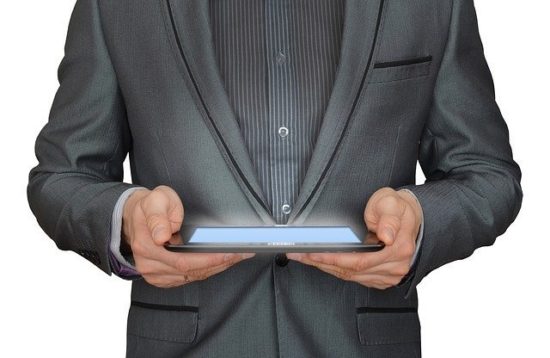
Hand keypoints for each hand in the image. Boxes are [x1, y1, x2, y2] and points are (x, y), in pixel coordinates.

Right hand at [122, 185, 254, 287]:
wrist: (136, 217)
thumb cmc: (149, 206)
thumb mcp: (154, 200)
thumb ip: (158, 216)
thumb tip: (161, 236)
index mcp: (147, 246)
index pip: (184, 260)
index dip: (211, 259)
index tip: (230, 253)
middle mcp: (150, 265)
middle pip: (192, 271)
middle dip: (221, 262)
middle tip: (243, 253)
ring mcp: (156, 274)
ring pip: (193, 276)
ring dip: (218, 267)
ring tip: (238, 256)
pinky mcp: (163, 278)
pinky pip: (190, 278)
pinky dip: (208, 270)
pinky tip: (222, 261)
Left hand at [287, 187, 421, 289]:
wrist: (412, 217)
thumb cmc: (399, 208)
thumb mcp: (393, 203)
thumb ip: (389, 218)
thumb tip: (387, 236)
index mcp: (398, 249)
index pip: (359, 261)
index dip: (333, 259)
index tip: (313, 254)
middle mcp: (395, 267)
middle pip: (351, 271)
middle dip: (321, 262)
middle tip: (299, 254)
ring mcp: (389, 275)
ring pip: (350, 276)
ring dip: (325, 267)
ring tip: (304, 257)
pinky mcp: (382, 278)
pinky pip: (355, 278)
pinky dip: (336, 270)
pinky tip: (321, 262)